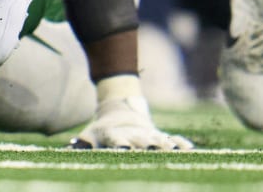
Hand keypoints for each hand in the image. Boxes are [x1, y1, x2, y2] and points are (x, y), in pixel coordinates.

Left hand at [71, 94, 192, 150]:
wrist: (120, 110)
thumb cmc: (101, 131)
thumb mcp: (89, 135)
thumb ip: (82, 143)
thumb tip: (70, 146)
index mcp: (114, 136)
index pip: (117, 141)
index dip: (120, 145)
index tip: (125, 150)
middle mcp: (134, 136)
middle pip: (143, 142)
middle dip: (149, 147)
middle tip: (155, 150)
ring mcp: (150, 135)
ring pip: (162, 141)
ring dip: (168, 146)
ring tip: (175, 152)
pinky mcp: (163, 137)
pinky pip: (176, 141)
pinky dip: (183, 145)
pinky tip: (191, 150)